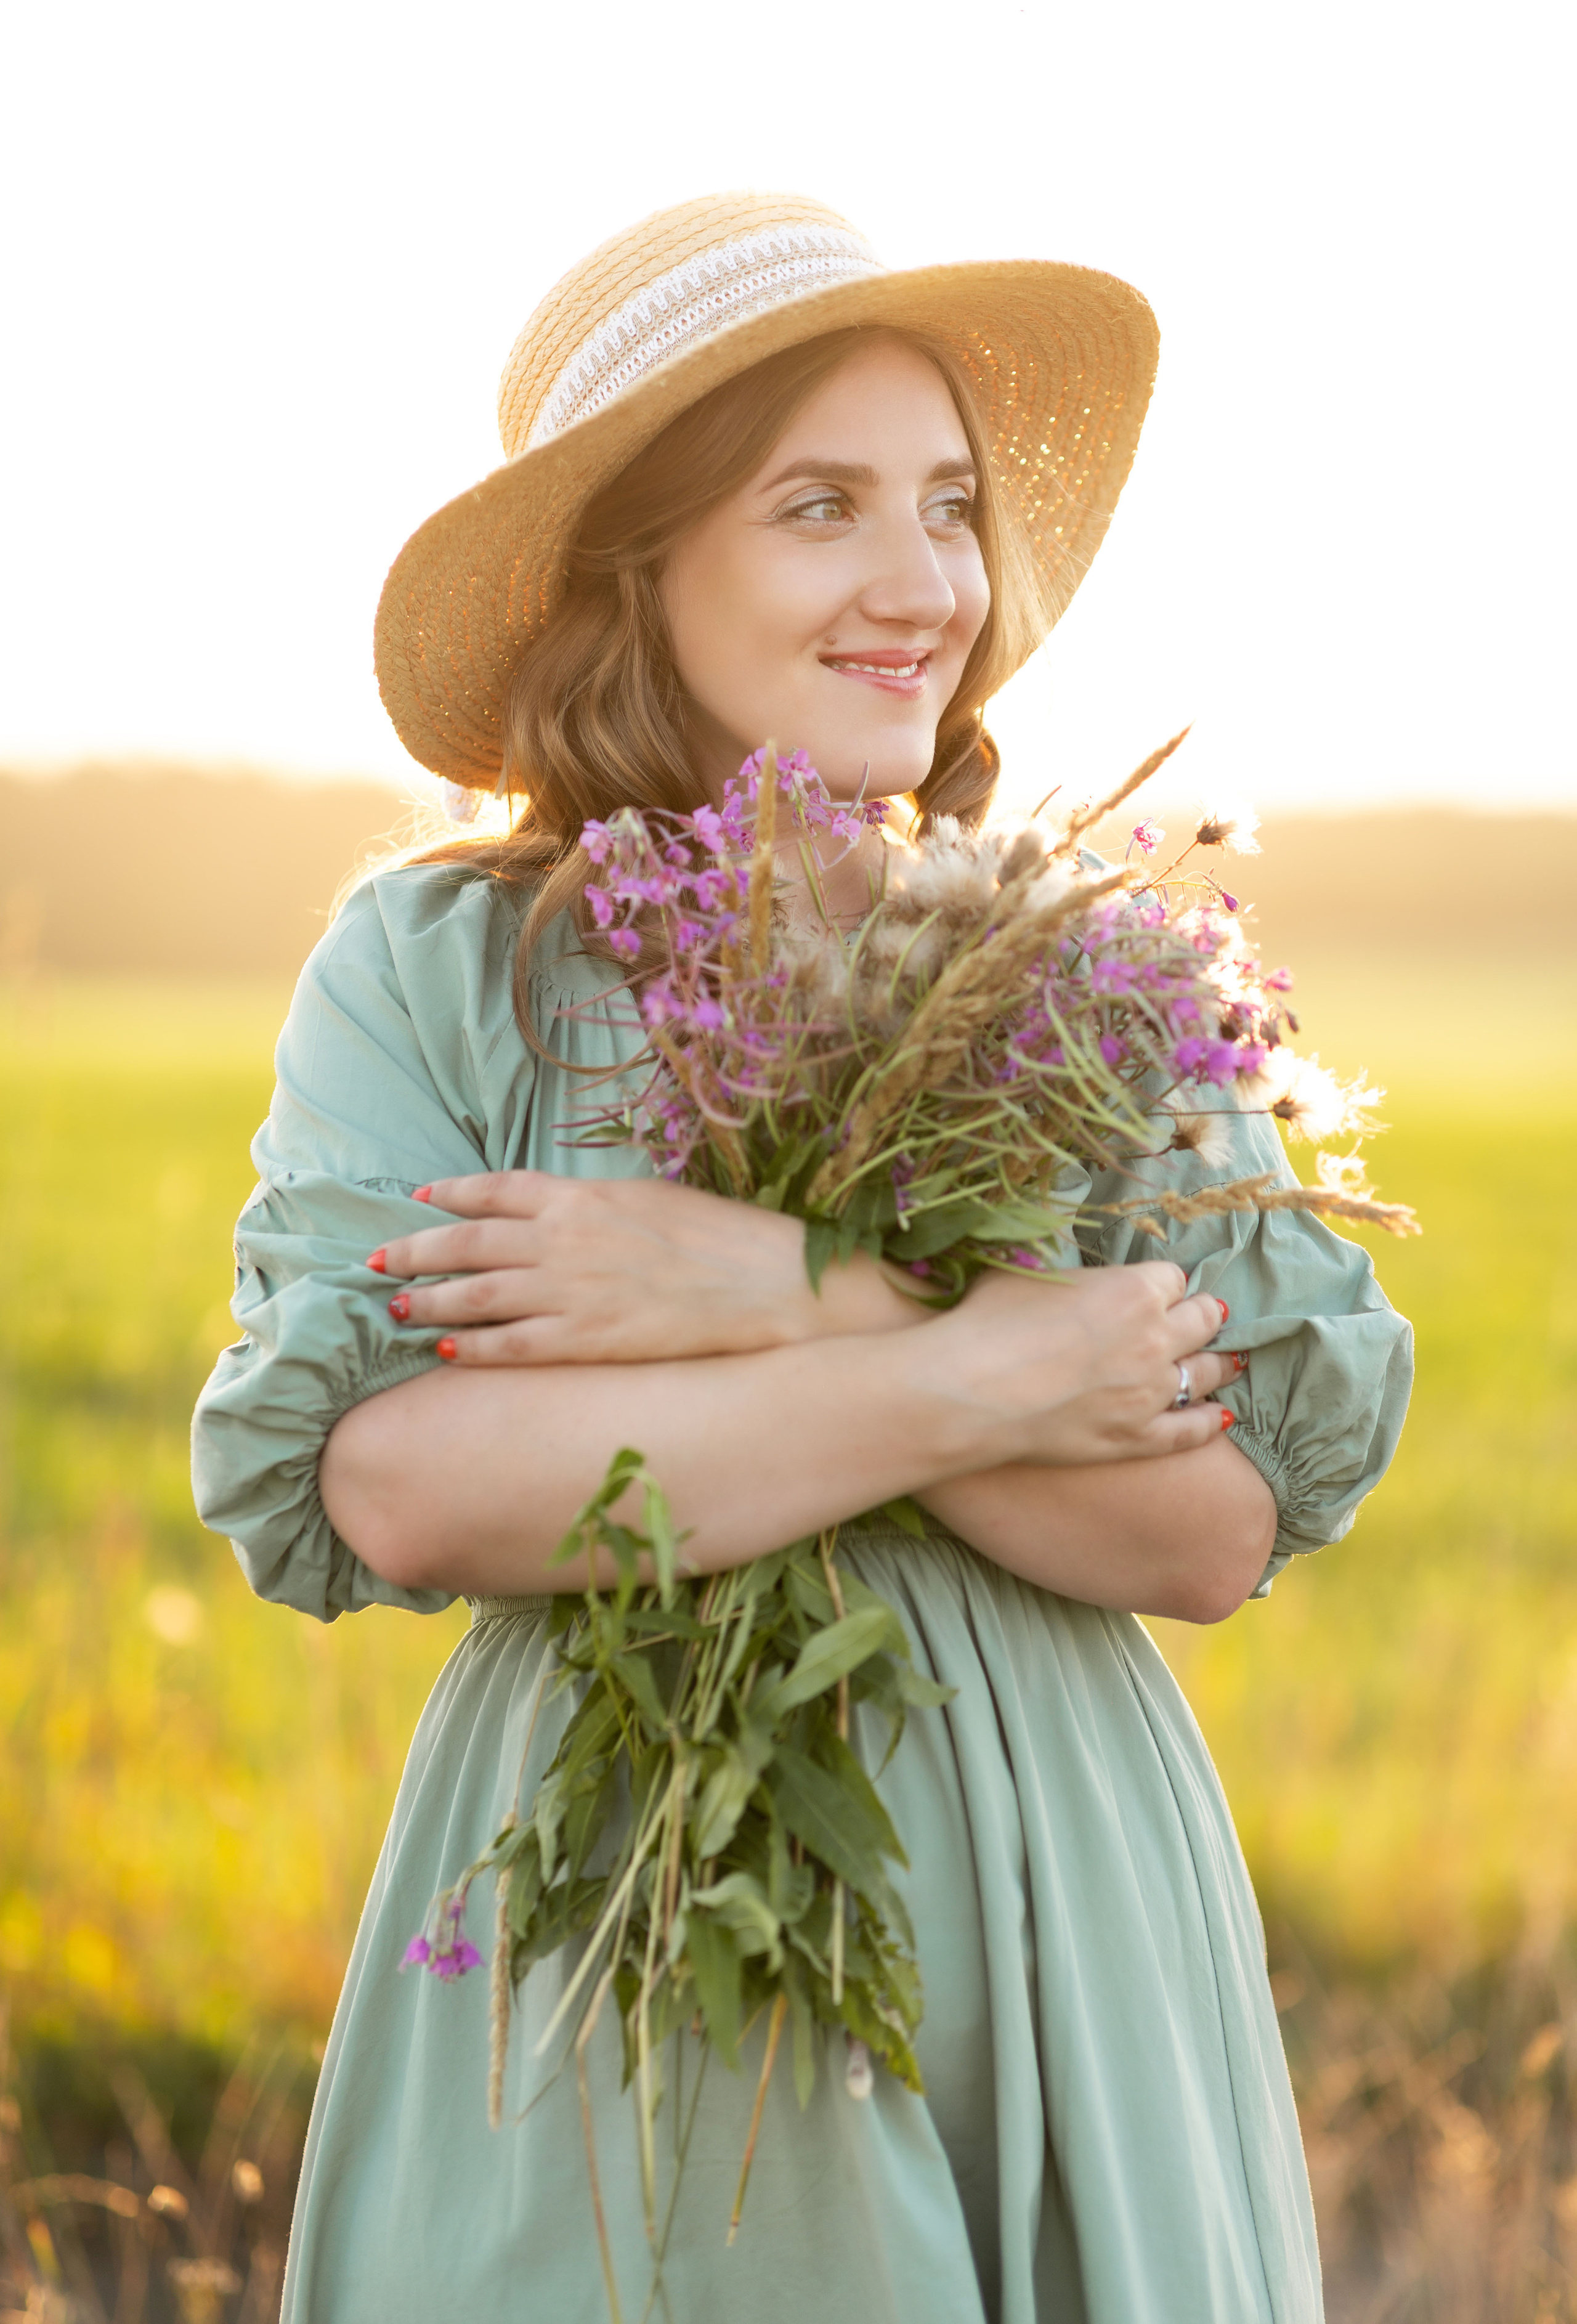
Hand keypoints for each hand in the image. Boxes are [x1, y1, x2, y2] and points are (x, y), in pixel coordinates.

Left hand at [370, 1171, 926, 1364]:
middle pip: (468, 1241)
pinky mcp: (588, 1340)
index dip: (451, 1196)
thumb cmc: (724, 1239)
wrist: (772, 1284)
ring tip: (394, 1308)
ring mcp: (572, 1291)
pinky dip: (473, 1347)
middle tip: (374, 1260)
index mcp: (585, 1194)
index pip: (497, 1189)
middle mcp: (565, 1237)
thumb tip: (566, 1213)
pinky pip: (512, 1346)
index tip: (419, 1200)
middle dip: (415, 1249)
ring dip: (429, 1298)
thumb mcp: (654, 1200)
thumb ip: (599, 1206)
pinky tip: (445, 1350)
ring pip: (476, 1294)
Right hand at [932, 1261, 1243, 1467]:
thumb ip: (1069, 1279)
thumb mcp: (1029, 1276)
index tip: (1153, 1291)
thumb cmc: (988, 1322)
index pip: (1172, 1279)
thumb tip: (1070, 1283)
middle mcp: (1155, 1338)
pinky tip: (1221, 1416)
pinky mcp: (1136, 1438)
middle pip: (1202, 1319)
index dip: (1161, 1285)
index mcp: (1134, 1289)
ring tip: (1228, 1361)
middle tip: (1201, 1318)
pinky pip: (1190, 1431)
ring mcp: (1150, 1392)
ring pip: (1206, 1372)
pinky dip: (1209, 1421)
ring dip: (1218, 1363)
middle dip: (1201, 1316)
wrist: (970, 1391)